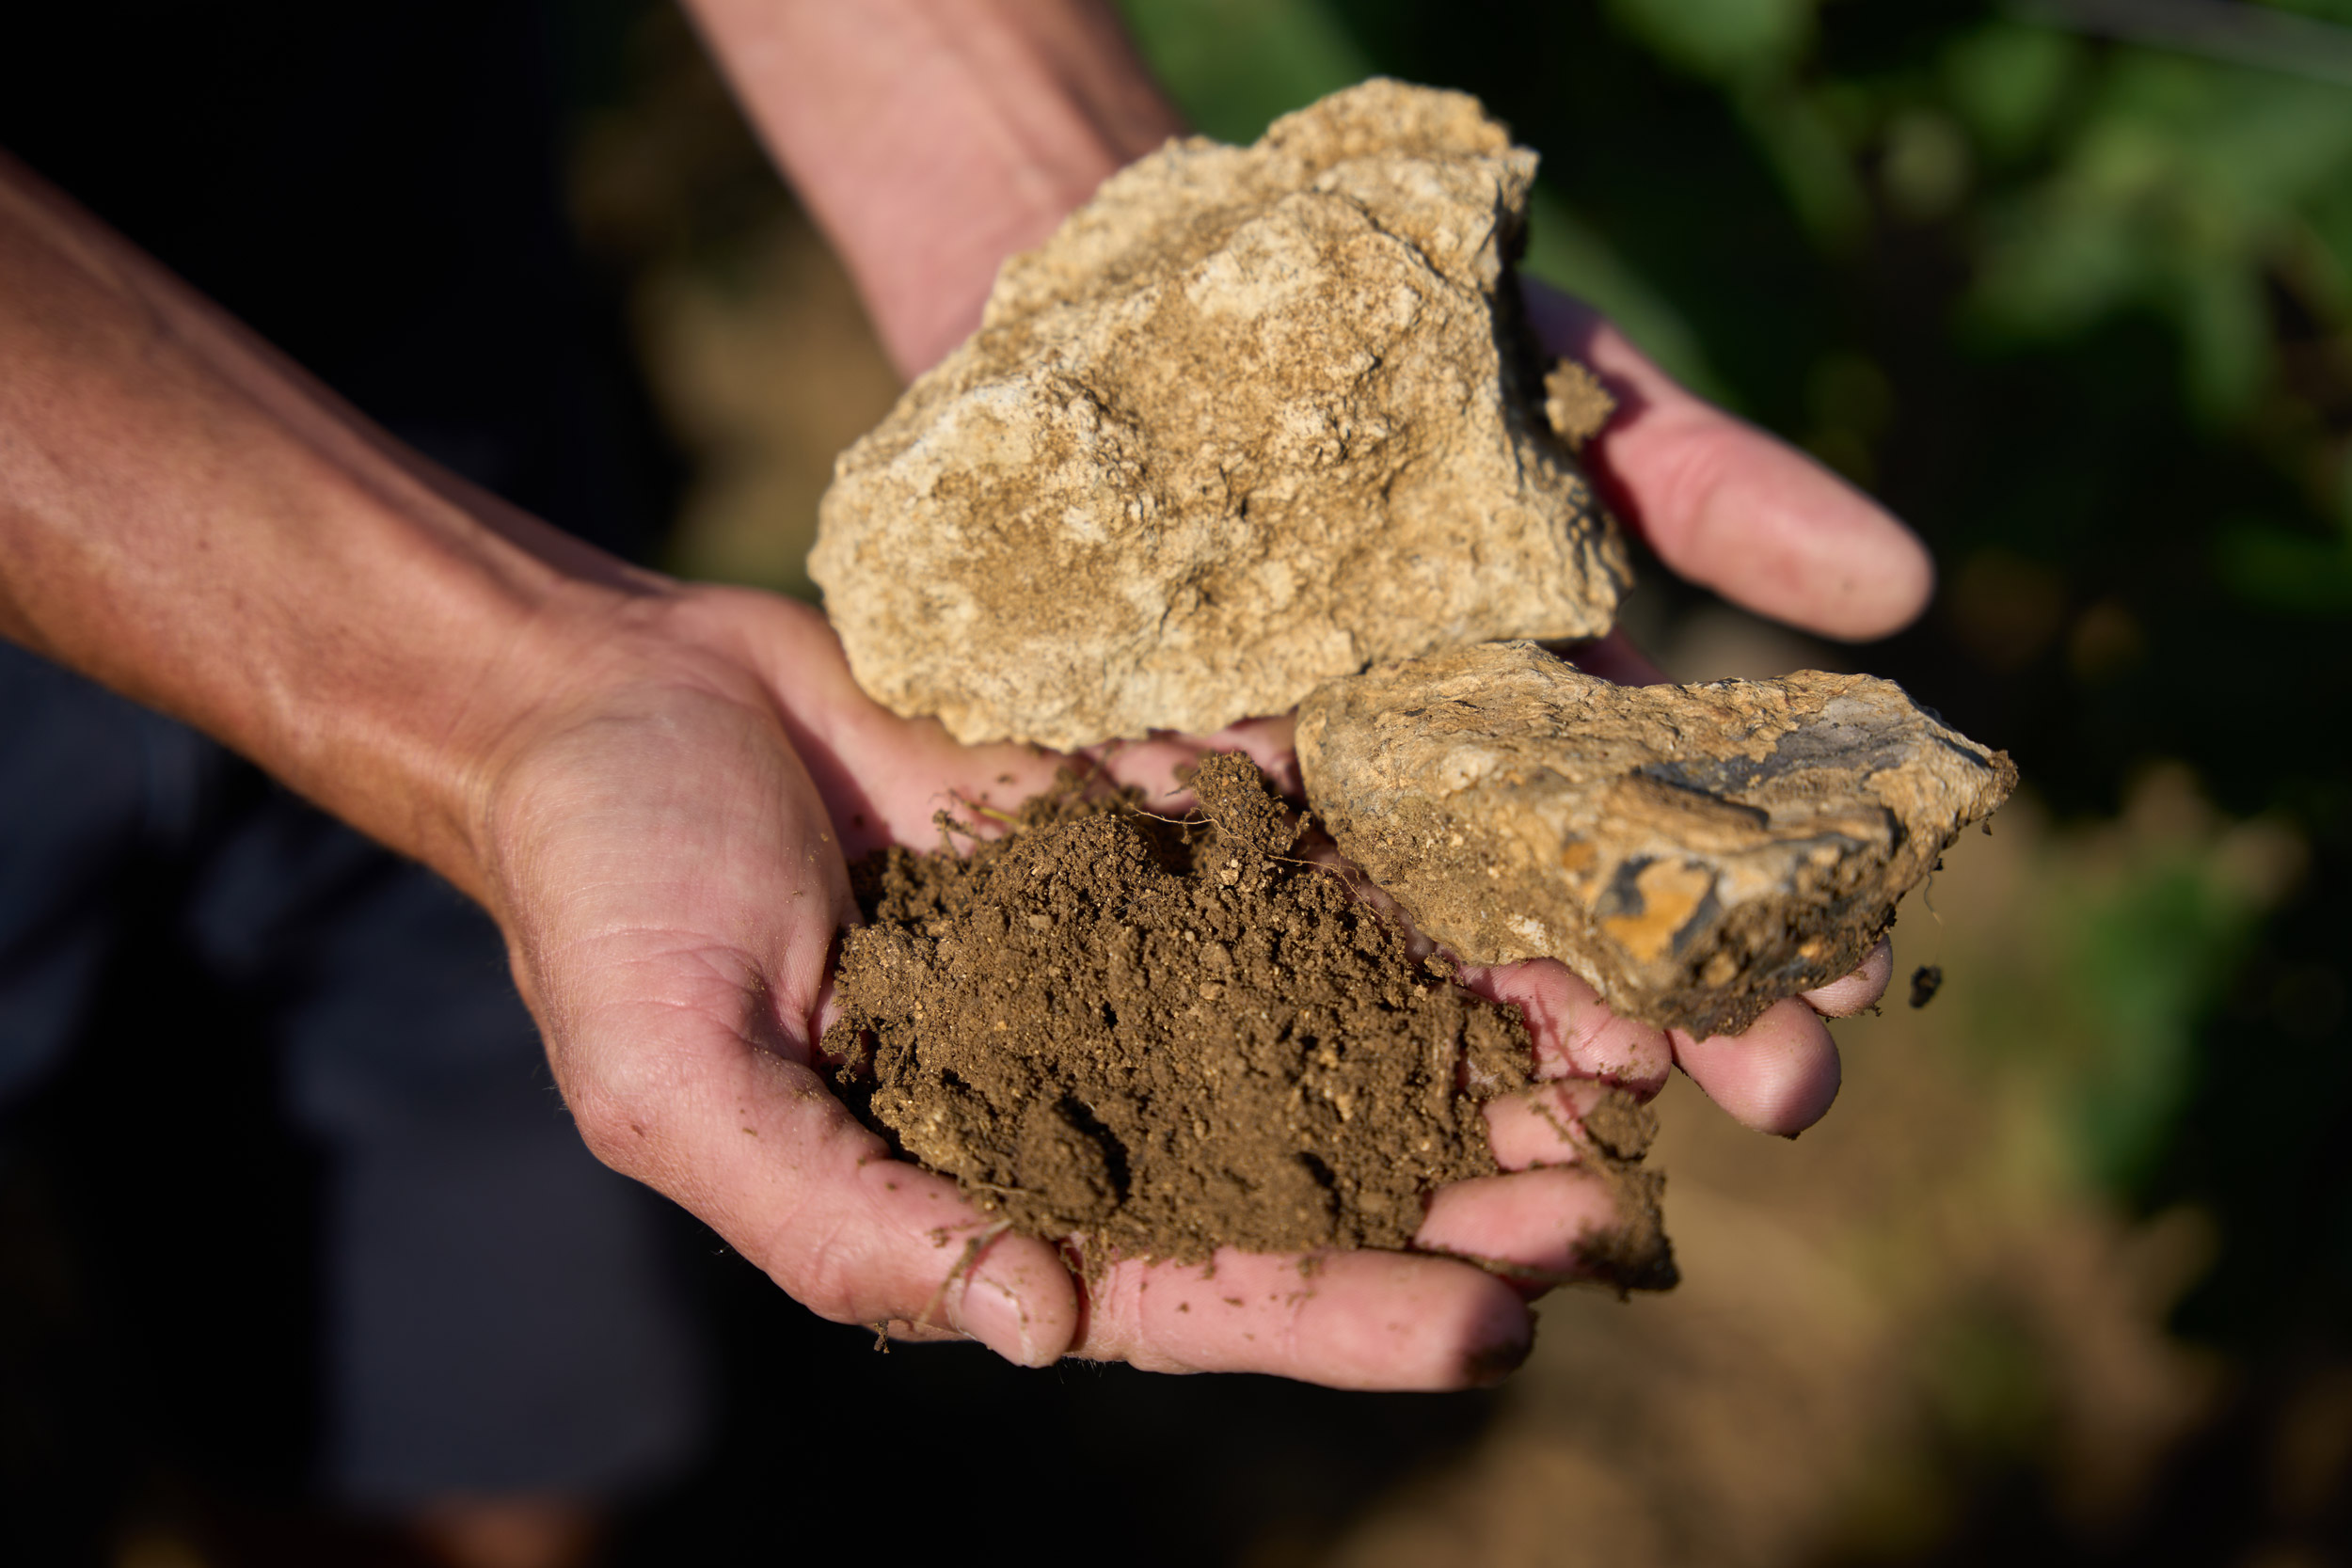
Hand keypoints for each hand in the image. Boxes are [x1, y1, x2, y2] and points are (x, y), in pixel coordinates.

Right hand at [472, 562, 1897, 1393]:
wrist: (621, 700)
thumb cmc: (613, 904)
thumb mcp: (686, 1088)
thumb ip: (849, 1224)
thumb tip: (1036, 1327)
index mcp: (985, 1189)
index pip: (1193, 1286)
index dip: (1341, 1315)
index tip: (1492, 1331)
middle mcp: (1086, 1087)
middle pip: (1308, 1163)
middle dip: (1459, 1189)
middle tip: (1614, 1201)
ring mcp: (1128, 952)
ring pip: (1337, 1012)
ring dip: (1478, 1036)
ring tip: (1635, 1048)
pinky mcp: (1148, 824)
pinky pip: (1298, 850)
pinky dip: (1409, 869)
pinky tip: (1531, 874)